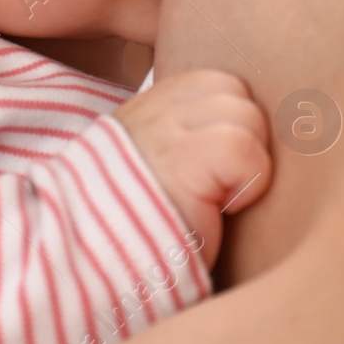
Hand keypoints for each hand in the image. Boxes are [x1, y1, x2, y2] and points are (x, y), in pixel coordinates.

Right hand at [111, 70, 271, 269]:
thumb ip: (183, 136)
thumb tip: (240, 122)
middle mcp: (154, 111)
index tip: (220, 166)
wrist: (93, 260)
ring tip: (224, 196)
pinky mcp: (184, 160)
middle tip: (226, 181)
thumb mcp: (153, 165)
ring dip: (250, 159)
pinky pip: (243, 147)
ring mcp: (166, 130)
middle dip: (247, 135)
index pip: (217, 83)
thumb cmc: (137, 227)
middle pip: (236, 91)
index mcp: (147, 108)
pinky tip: (225, 207)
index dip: (232, 120)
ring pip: (247, 114)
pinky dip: (250, 180)